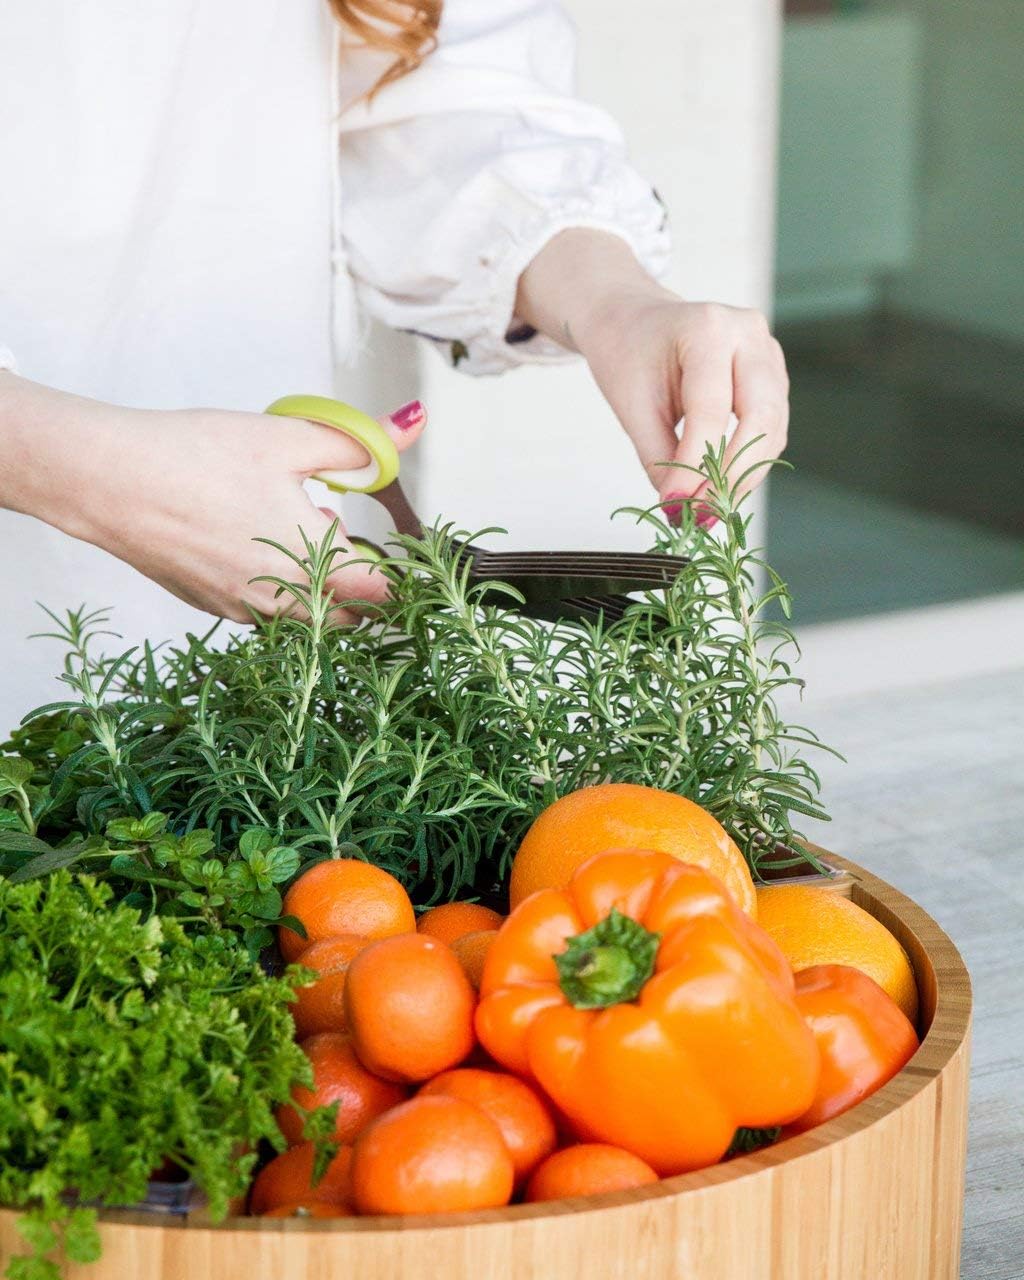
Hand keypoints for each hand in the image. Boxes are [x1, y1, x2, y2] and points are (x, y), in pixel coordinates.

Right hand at [0, 373, 424, 622]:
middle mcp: (281, 603)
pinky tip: (252, 537)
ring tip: (290, 525)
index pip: (385, 595)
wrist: (106, 480)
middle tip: (343, 532)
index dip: (403, 576)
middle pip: (349, 615)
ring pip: (306, 617)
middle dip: (361, 584)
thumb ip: (359, 442)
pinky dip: (277, 586)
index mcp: (311, 565)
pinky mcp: (212, 609)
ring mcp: (243, 612)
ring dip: (317, 585)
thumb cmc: (193, 457)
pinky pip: (265, 611)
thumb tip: (412, 424)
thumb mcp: (288, 438)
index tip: (402, 551)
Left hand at [515, 230, 789, 523]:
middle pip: (760, 415)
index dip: (696, 462)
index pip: (710, 408)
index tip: (678, 503)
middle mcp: (748, 333)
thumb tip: (680, 508)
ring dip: (745, 474)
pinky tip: (722, 485)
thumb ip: (658, 456)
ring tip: (709, 506)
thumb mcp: (631, 405)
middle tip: (705, 513)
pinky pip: (772, 427)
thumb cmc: (628, 354)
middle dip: (734, 473)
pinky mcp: (773, 375)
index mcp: (708, 328)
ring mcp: (768, 352)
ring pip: (773, 426)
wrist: (634, 319)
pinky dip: (749, 461)